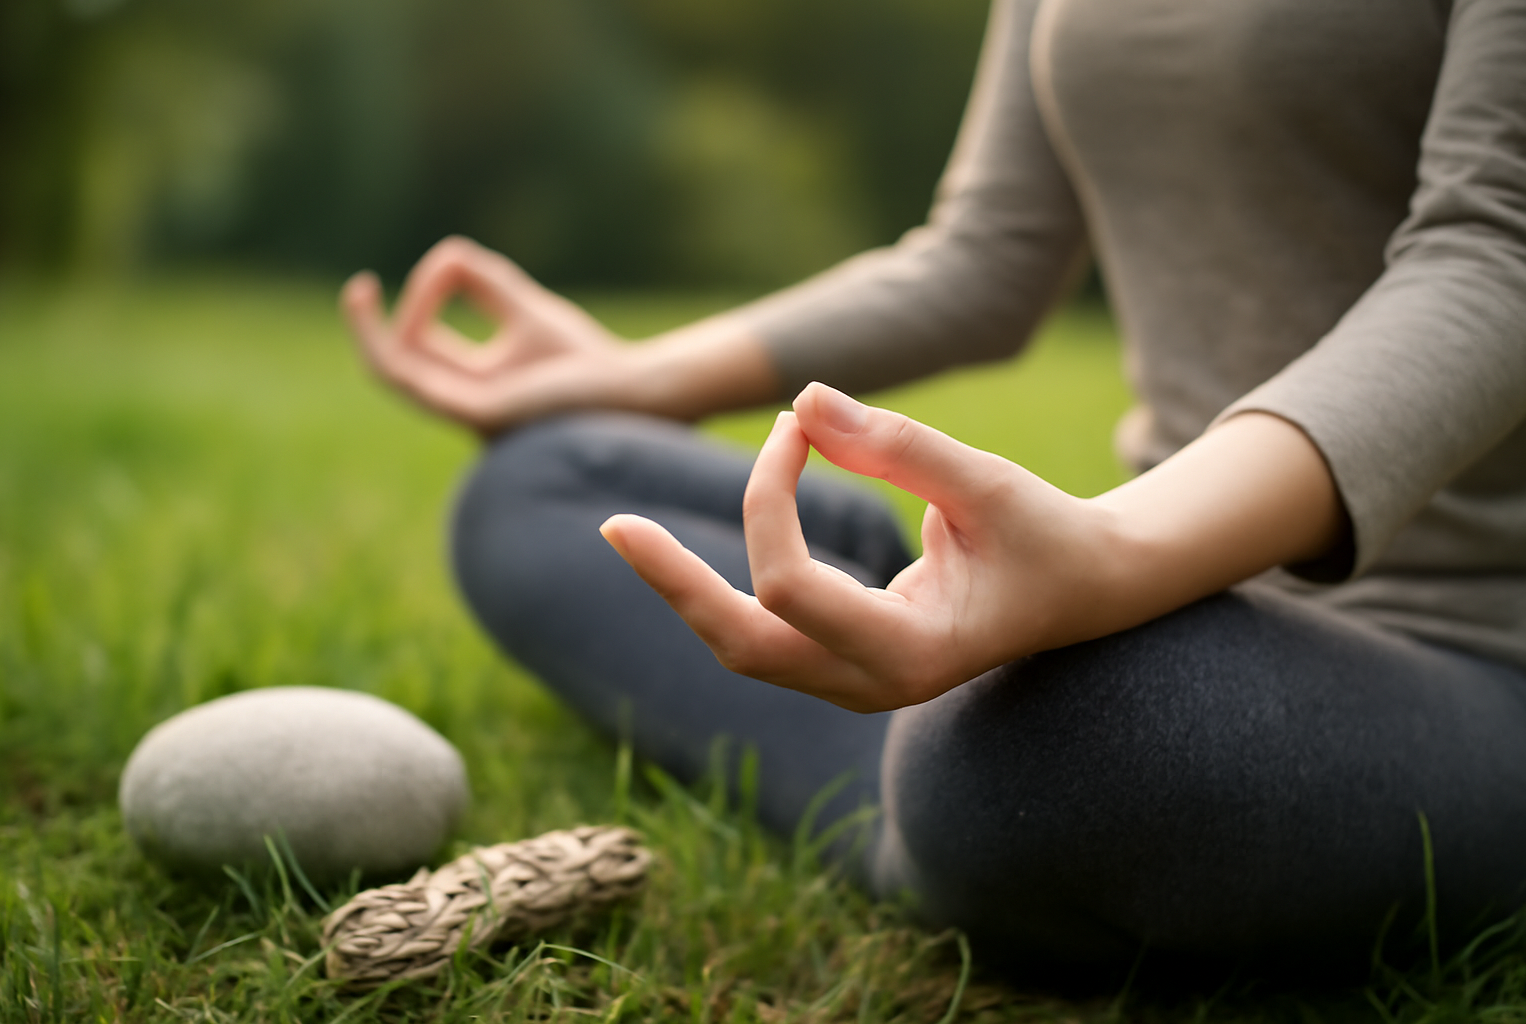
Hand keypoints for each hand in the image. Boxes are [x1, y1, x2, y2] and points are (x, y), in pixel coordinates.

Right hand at [341, 236, 630, 434]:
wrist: (632, 391)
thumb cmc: (587, 361)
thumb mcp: (523, 309)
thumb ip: (484, 282)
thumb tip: (447, 255)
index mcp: (474, 388)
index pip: (419, 355)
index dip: (405, 313)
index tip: (434, 269)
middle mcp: (463, 405)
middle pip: (393, 368)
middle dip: (367, 330)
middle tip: (356, 288)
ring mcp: (467, 414)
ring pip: (394, 378)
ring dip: (370, 335)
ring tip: (357, 294)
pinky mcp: (480, 413)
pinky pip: (419, 380)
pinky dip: (408, 337)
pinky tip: (408, 311)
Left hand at [600, 383, 1345, 712]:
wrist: (1086, 591)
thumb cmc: (1047, 536)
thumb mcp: (987, 485)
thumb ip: (900, 444)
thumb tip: (805, 397)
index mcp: (912, 655)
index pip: (790, 586)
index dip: (770, 498)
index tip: (794, 426)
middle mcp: (873, 685)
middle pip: (741, 646)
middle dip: (675, 583)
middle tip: (613, 526)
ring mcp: (854, 684)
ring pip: (742, 648)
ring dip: (687, 588)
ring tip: (629, 534)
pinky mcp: (845, 665)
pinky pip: (764, 631)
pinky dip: (723, 583)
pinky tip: (683, 547)